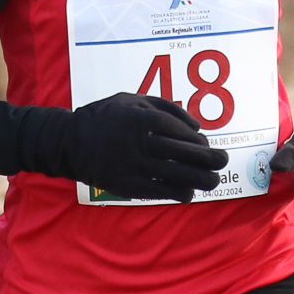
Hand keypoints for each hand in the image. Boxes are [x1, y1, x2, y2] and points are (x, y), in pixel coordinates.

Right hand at [63, 92, 227, 201]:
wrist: (70, 142)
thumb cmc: (106, 117)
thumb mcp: (133, 99)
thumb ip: (165, 107)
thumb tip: (196, 127)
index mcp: (143, 118)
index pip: (181, 132)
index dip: (199, 141)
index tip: (208, 146)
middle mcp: (141, 142)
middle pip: (183, 153)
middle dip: (208, 159)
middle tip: (223, 161)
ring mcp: (135, 165)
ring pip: (176, 174)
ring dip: (199, 179)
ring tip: (213, 181)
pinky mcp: (127, 184)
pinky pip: (159, 191)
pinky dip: (178, 193)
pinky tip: (188, 194)